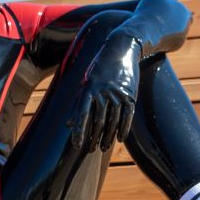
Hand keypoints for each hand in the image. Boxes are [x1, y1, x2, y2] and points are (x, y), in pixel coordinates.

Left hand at [67, 32, 140, 151]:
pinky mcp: (130, 94)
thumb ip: (78, 104)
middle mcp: (103, 92)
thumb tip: (69, 125)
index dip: (80, 131)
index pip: (83, 115)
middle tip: (89, 150)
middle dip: (93, 138)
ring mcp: (118, 93)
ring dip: (107, 137)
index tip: (77, 144)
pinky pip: (127, 116)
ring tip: (102, 147)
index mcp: (89, 88)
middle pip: (98, 121)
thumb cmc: (100, 68)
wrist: (122, 49)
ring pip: (113, 121)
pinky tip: (120, 139)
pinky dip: (124, 129)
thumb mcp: (86, 83)